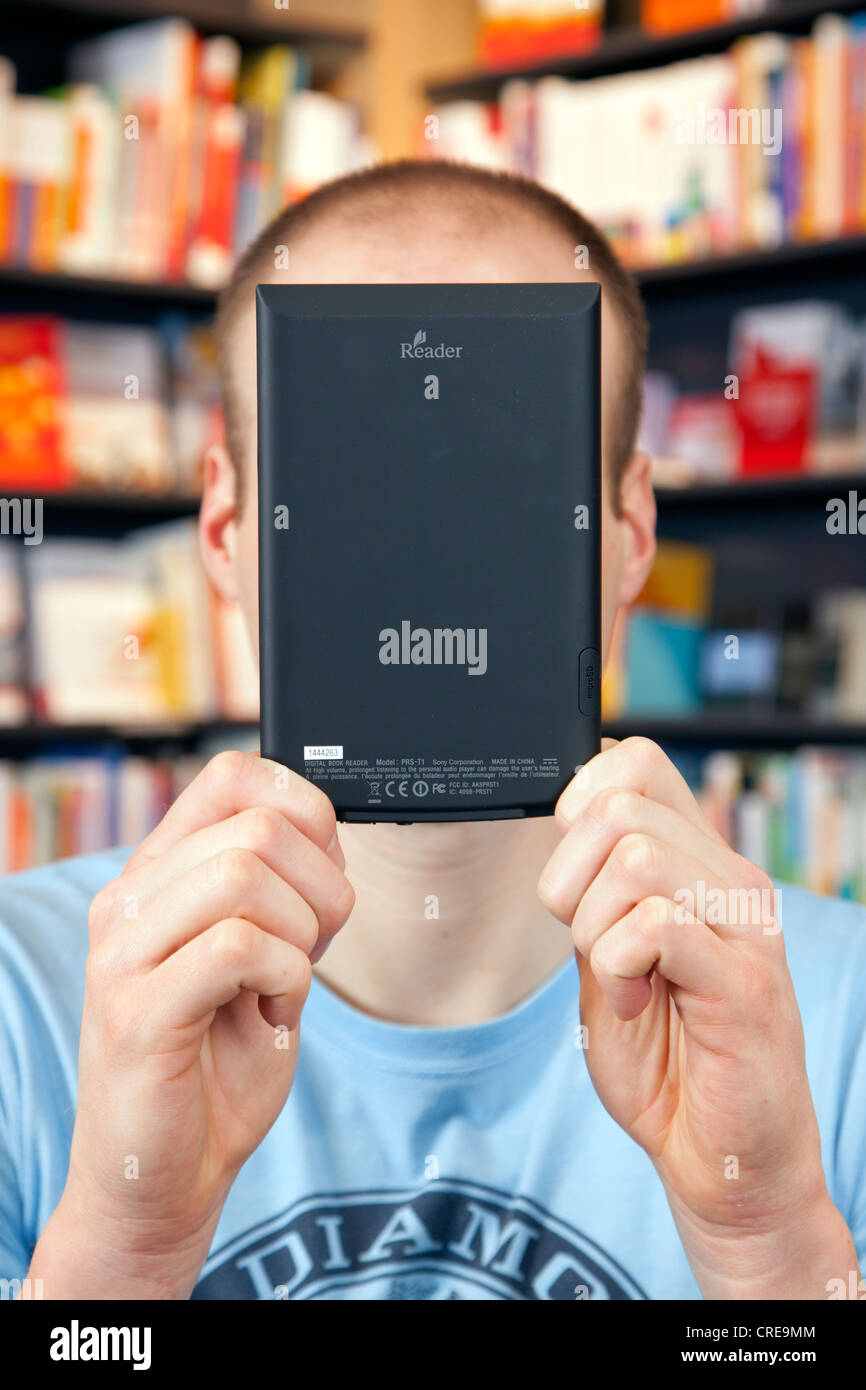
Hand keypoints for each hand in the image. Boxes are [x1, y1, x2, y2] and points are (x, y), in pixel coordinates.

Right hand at [28, 751, 353, 1299]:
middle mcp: (130, 900)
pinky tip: (273, 1014)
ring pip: (246, 876)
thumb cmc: (217, 1064)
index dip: (305, 810)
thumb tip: (328, 830)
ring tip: (286, 985)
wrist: (164, 1176)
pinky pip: (240, 947)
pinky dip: (286, 978)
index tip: (320, 878)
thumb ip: (281, 891)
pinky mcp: (138, 1011)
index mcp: (158, 874)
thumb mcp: (262, 956)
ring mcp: (125, 953)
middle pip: (258, 826)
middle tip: (313, 948)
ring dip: (302, 935)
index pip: (233, 776)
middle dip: (322, 888)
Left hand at [537, 737, 858, 1298]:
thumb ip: (592, 891)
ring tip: (621, 978)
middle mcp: (732, 878)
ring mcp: (745, 927)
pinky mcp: (744, 983)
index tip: (575, 877)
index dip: (577, 804)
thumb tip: (561, 818)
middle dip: (569, 880)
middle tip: (591, 943)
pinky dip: (618, 966)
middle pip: (618, 807)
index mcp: (701, 861)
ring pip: (633, 860)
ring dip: (595, 928)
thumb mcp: (607, 955)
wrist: (723, 1155)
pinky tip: (638, 1002)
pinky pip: (655, 925)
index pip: (635, 761)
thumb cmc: (667, 1057)